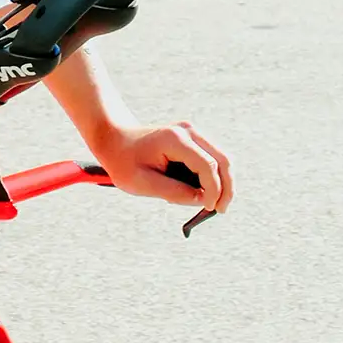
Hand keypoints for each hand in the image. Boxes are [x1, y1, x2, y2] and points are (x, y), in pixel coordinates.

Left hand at [100, 122, 233, 212]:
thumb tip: (202, 200)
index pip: (207, 165)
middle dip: (226, 187)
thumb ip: (174, 192)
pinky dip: (212, 177)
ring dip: (221, 183)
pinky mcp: (193, 139)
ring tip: (206, 202)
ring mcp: (192, 133)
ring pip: (221, 159)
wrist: (115, 139)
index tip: (209, 209)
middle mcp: (189, 132)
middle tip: (220, 210)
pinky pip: (212, 159)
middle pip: (223, 160)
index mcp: (175, 140)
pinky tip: (198, 191)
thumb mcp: (141, 183)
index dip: (214, 190)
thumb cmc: (124, 162)